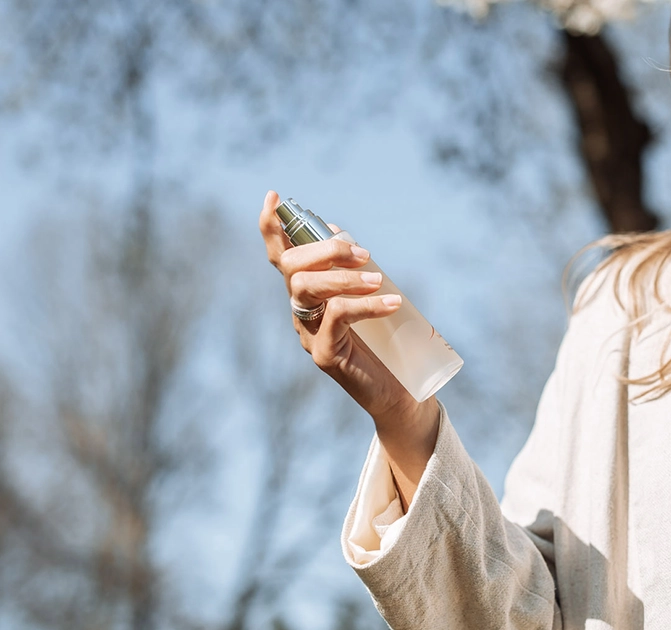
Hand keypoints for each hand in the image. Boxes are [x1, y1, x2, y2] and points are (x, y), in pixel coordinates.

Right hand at [259, 191, 437, 503]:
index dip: (272, 227)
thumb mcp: (367, 298)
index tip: (273, 196)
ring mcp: (308, 333)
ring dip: (343, 276)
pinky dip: (365, 305)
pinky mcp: (324, 354)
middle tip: (363, 251)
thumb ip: (354, 271)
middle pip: (292, 268)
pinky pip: (337, 317)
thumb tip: (345, 237)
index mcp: (307, 293)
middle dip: (324, 250)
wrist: (399, 392)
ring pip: (308, 289)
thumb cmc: (385, 342)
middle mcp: (299, 311)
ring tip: (378, 278)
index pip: (280, 256)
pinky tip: (393, 303)